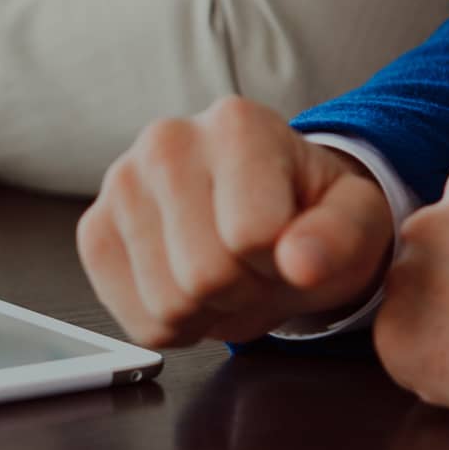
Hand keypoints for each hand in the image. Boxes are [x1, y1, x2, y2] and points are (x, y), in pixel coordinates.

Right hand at [76, 97, 392, 346]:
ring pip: (168, 304)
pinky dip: (172, 325)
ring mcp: (118, 184)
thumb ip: (341, 238)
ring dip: (209, 312)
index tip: (289, 245)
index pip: (251, 236)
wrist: (263, 214)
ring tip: (225, 276)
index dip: (282, 264)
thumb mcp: (356, 221)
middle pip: (205, 275)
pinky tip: (189, 287)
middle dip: (244, 293)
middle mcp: (165, 141)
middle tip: (257, 269)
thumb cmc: (309, 215)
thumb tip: (300, 263)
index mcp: (236, 124)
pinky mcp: (92, 231)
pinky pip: (136, 322)